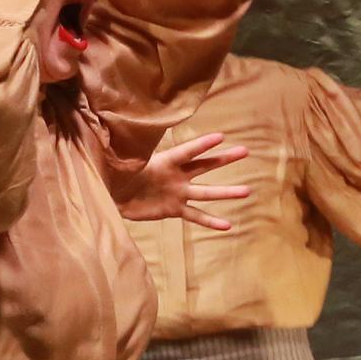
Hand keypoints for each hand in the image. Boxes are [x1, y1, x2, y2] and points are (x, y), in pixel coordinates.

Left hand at [127, 128, 253, 232]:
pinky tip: (228, 225)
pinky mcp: (174, 209)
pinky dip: (211, 221)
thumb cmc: (117, 173)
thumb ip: (130, 152)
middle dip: (224, 159)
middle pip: (204, 166)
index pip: (187, 151)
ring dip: (226, 192)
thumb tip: (121, 134)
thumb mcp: (123, 160)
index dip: (202, 145)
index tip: (221, 137)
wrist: (113, 195)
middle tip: (245, 151)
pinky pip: (196, 216)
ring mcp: (178, 192)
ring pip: (206, 192)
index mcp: (164, 161)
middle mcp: (176, 175)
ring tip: (247, 191)